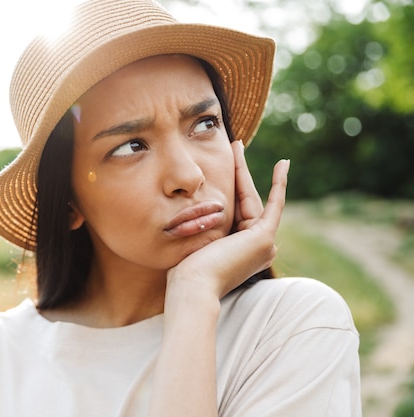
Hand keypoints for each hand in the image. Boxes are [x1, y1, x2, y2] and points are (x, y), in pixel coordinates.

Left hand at [166, 140, 289, 299]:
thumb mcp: (194, 242)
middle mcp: (257, 248)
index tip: (229, 164)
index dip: (232, 185)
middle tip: (234, 144)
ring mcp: (263, 244)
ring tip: (236, 145)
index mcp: (241, 250)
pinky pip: (274, 204)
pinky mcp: (264, 238)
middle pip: (245, 200)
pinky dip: (279, 184)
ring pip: (252, 198)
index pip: (236, 210)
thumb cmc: (185, 270)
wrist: (192, 286)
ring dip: (243, 170)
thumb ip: (202, 227)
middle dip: (238, 171)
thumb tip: (189, 209)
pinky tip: (284, 164)